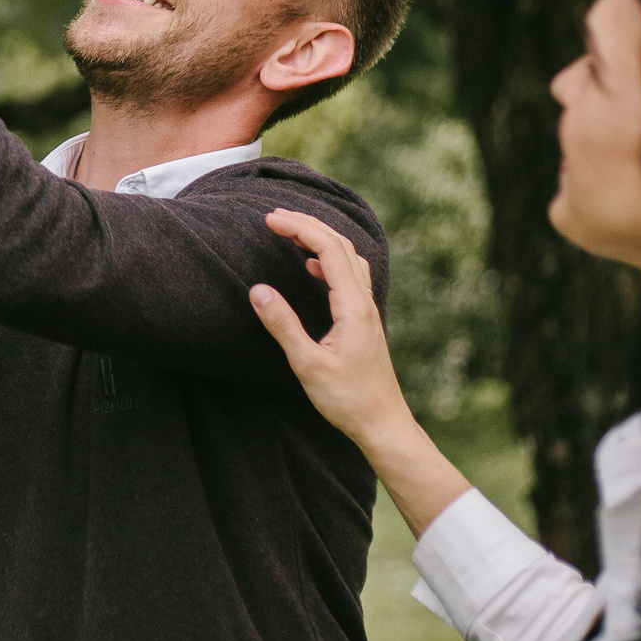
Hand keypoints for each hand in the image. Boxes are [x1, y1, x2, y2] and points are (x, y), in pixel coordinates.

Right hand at [251, 208, 471, 537]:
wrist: (383, 424)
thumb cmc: (347, 400)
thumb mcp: (308, 365)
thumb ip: (283, 326)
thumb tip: (257, 290)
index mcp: (353, 307)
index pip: (328, 250)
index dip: (300, 228)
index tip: (270, 219)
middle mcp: (364, 302)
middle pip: (341, 245)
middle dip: (307, 225)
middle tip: (273, 217)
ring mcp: (367, 310)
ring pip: (348, 257)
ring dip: (320, 238)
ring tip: (290, 232)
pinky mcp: (364, 319)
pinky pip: (350, 274)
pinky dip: (329, 258)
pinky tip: (313, 267)